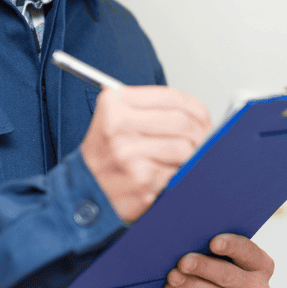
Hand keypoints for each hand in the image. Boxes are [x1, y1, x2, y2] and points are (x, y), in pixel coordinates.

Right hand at [80, 86, 210, 221]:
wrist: (83, 189)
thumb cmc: (106, 155)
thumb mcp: (117, 118)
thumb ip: (150, 109)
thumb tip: (198, 115)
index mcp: (115, 103)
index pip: (172, 97)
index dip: (196, 109)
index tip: (203, 119)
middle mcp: (119, 125)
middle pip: (183, 123)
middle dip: (200, 134)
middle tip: (202, 141)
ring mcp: (129, 153)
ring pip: (184, 148)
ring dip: (191, 156)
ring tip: (182, 159)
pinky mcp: (140, 179)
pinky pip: (176, 172)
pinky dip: (177, 175)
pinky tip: (165, 175)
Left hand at [165, 234, 273, 287]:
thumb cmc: (217, 274)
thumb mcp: (224, 259)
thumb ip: (215, 248)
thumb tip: (191, 236)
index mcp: (263, 266)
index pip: (249, 252)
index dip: (232, 246)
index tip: (213, 242)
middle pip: (230, 277)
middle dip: (204, 268)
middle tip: (183, 262)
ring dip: (191, 286)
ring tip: (172, 276)